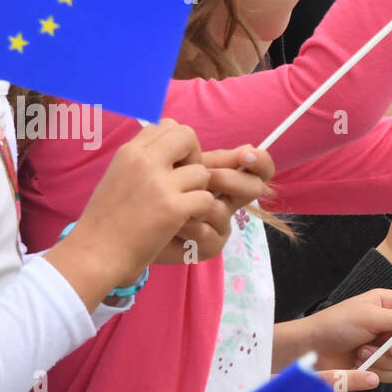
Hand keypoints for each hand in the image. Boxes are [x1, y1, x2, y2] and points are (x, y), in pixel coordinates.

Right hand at [47, 119, 214, 309]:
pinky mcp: (173, 208)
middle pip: (188, 136)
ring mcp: (159, 184)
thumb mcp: (118, 177)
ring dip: (199, 191)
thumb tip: (169, 149)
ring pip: (202, 172)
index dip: (178, 146)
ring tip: (184, 207)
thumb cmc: (106, 221)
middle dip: (195, 158)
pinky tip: (185, 222)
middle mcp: (144, 161)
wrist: (95, 253)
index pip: (167, 125)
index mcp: (129, 152)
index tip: (173, 167)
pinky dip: (201, 212)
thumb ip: (142, 161)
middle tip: (186, 183)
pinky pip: (206, 199)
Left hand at [151, 145, 275, 264]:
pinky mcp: (210, 246)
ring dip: (192, 203)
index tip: (246, 154)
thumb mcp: (176, 165)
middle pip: (255, 187)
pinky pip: (206, 231)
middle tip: (206, 178)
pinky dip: (185, 226)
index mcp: (225, 179)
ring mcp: (220, 225)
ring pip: (221, 208)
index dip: (261, 161)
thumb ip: (202, 154)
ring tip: (169, 203)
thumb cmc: (148, 194)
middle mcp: (228, 201)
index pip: (261, 169)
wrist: (130, 231)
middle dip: (229, 179)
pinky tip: (170, 225)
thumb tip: (242, 146)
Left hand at [308, 290, 391, 382]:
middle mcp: (391, 325)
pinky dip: (376, 371)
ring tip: (361, 352)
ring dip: (384, 359)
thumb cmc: (335, 325)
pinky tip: (358, 363)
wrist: (309, 350)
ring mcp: (384, 347)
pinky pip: (391, 374)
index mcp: (390, 304)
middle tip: (386, 345)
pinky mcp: (376, 366)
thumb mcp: (369, 316)